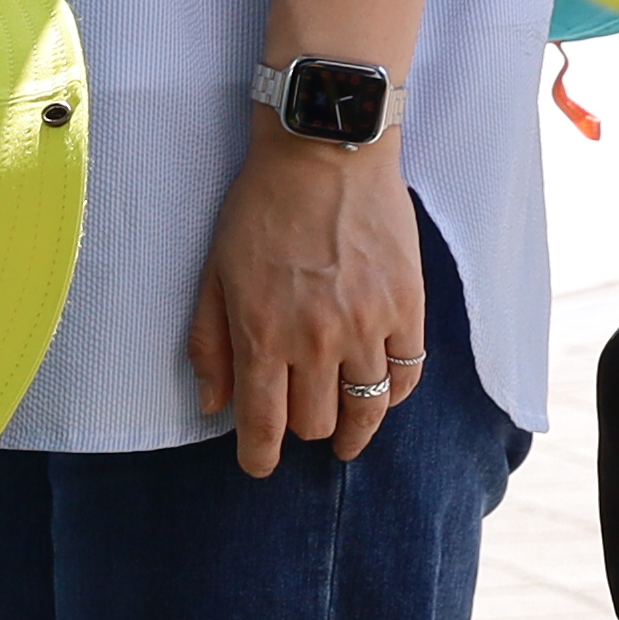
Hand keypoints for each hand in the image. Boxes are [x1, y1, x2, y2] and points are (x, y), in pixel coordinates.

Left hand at [190, 130, 424, 477]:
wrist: (325, 153)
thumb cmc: (260, 209)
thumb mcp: (214, 273)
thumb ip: (210, 344)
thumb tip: (213, 406)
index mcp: (263, 335)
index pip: (264, 424)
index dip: (259, 456)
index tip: (258, 466)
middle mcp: (318, 340)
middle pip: (317, 422)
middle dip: (302, 431)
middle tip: (297, 421)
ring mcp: (369, 326)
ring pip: (367, 408)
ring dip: (353, 428)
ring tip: (346, 437)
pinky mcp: (408, 307)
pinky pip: (408, 374)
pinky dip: (393, 394)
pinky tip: (380, 395)